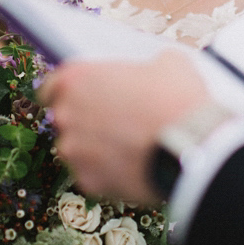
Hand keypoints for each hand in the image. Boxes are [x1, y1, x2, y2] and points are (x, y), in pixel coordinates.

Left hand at [40, 49, 208, 204]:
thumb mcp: (167, 63)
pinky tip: (132, 164)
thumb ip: (146, 67)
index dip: (69, 93)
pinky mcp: (87, 181)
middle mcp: (66, 114)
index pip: (52, 86)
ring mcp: (74, 151)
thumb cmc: (176, 100)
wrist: (192, 146)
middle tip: (117, 121)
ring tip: (129, 145)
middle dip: (87, 121)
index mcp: (76, 79)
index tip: (83, 98)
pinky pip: (92, 174)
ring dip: (95, 148)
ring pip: (77, 149)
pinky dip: (107, 172)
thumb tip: (152, 72)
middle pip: (65, 118)